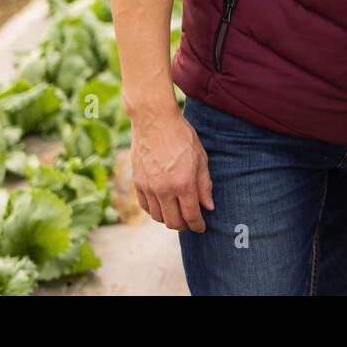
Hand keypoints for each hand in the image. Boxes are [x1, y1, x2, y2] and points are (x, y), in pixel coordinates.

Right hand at [130, 104, 213, 231]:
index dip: (198, 225)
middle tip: (191, 222)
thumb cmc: (181, 135)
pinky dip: (154, 210)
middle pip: (173, 222)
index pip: (191, 216)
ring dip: (169, 219)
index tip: (201, 227)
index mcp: (184, 184)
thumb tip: (208, 206)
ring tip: (177, 213)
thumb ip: (204, 184)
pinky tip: (162, 205)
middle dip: (184, 226)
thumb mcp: (200, 158)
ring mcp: (148, 187)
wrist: (154, 120)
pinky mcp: (137, 182)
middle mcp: (164, 189)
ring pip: (158, 217)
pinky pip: (145, 206)